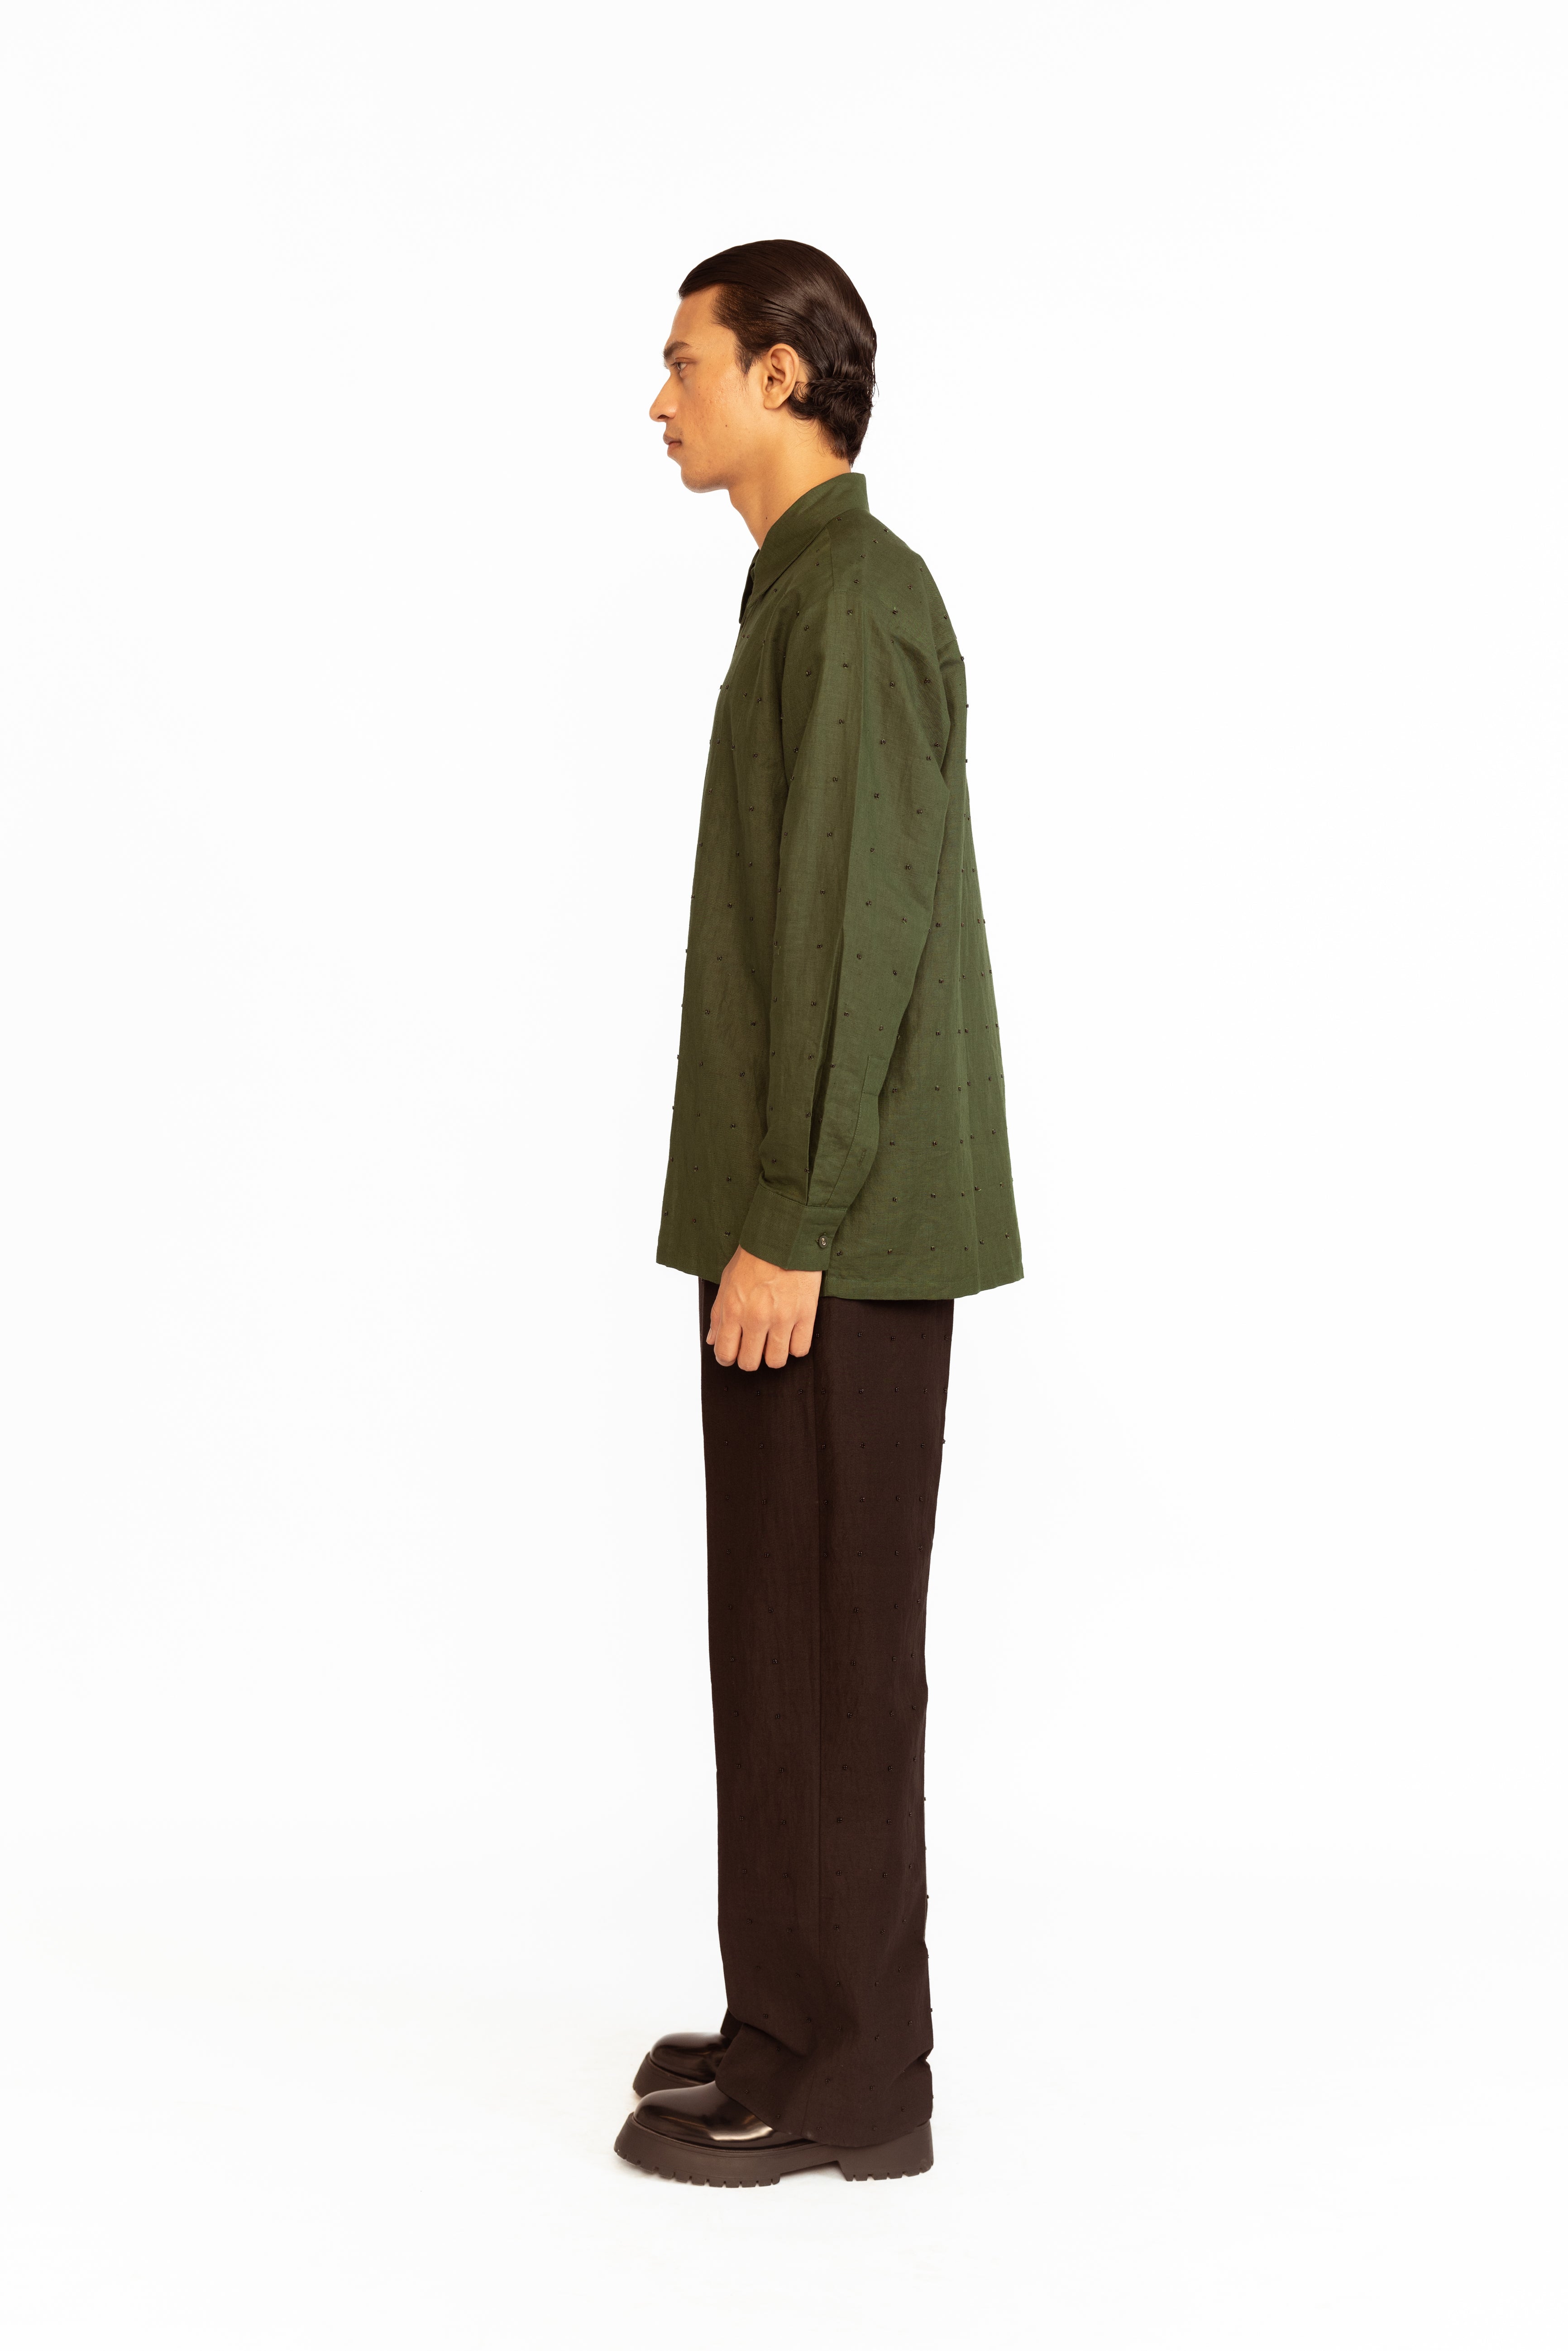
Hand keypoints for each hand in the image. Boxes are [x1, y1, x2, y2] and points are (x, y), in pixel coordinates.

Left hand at [707, 1246, 821, 1370]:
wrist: (785, 1236)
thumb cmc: (754, 1257)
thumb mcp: (727, 1281)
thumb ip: (718, 1314)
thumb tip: (713, 1340)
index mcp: (733, 1309)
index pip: (725, 1353)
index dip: (726, 1359)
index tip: (731, 1355)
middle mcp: (756, 1318)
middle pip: (750, 1363)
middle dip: (749, 1358)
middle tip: (753, 1347)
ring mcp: (782, 1318)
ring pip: (776, 1361)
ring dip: (772, 1355)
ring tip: (773, 1341)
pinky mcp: (805, 1314)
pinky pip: (800, 1349)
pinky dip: (794, 1347)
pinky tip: (790, 1335)